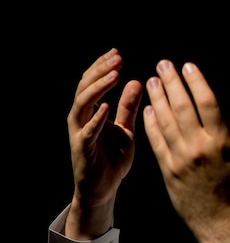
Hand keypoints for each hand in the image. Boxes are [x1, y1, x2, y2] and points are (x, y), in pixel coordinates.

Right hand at [65, 49, 142, 238]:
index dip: (103, 66)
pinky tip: (106, 106)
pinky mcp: (82, 148)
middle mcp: (81, 118)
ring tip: (115, 74)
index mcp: (91, 111)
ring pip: (83, 103)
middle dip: (100, 70)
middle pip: (85, 87)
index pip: (93, 82)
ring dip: (98, 87)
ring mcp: (79, 132)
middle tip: (117, 58)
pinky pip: (88, 130)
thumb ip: (128, 107)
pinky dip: (96, 118)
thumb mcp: (125, 129)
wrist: (103, 189)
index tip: (117, 53)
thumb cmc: (113, 159)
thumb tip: (137, 81)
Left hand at [144, 59, 229, 242]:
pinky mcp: (168, 172)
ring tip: (152, 80)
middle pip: (182, 106)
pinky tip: (148, 109)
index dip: (195, 81)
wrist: (223, 226)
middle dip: (171, 82)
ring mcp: (181, 160)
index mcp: (222, 143)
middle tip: (163, 64)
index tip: (187, 66)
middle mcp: (199, 148)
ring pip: (165, 121)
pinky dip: (151, 124)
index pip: (207, 102)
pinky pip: (156, 142)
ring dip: (157, 98)